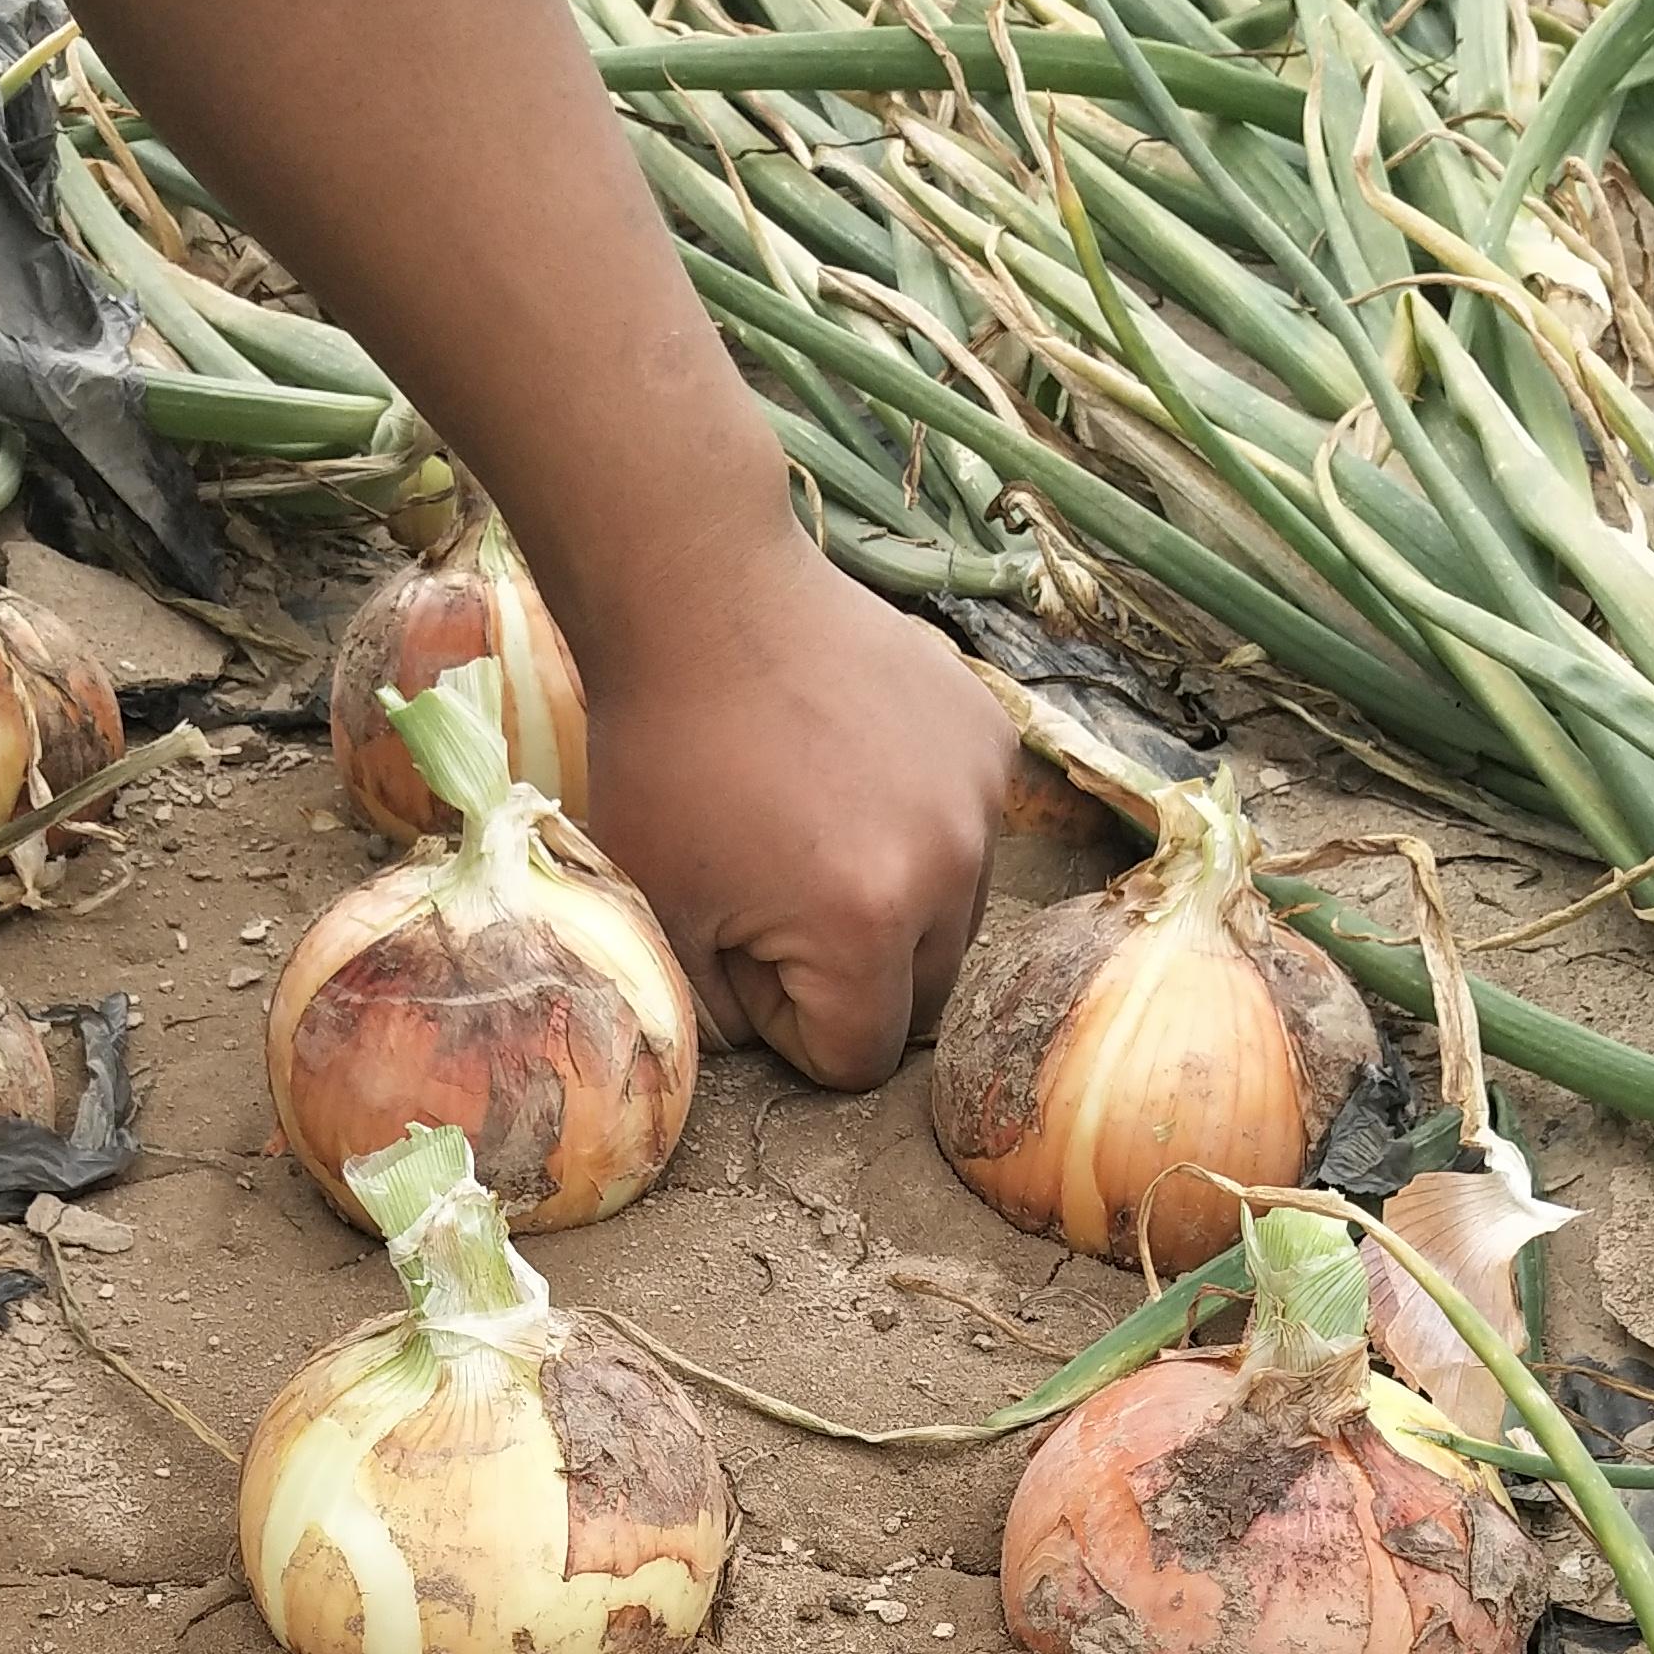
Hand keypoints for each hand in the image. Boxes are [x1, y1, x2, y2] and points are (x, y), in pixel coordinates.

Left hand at [573, 530, 1011, 1089]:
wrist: (702, 595)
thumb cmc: (665, 757)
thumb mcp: (663, 914)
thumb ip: (724, 1015)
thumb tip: (771, 1040)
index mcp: (867, 927)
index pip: (860, 1058)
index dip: (796, 1031)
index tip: (747, 958)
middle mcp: (950, 868)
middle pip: (924, 1000)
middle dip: (854, 981)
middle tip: (777, 905)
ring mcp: (981, 798)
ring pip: (955, 920)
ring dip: (895, 909)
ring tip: (814, 835)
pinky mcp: (991, 740)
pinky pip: (968, 833)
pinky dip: (919, 829)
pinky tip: (850, 772)